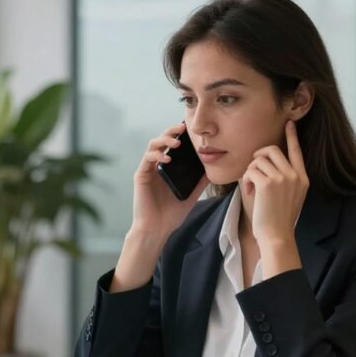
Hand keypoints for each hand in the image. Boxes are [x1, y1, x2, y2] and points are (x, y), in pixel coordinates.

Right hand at [131, 122, 209, 240]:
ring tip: (176, 142)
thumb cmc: (171, 214)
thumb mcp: (192, 194)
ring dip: (164, 140)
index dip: (179, 134)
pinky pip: (147, 159)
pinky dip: (157, 155)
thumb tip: (214, 168)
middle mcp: (157, 165)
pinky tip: (167, 158)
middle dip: (171, 131)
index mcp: (168, 168)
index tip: (191, 128)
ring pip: (152, 145)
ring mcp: (148, 169)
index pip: (173, 145)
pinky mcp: (141, 175)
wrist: (157, 229)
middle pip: (162, 140)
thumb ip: (201, 181)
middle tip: (182, 127)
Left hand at [240, 121, 307, 247]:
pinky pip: (250, 171)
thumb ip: (285, 179)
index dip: (292, 136)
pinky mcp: (268, 183)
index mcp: (303, 178)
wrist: (277, 236)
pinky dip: (246, 180)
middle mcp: (295, 175)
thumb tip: (266, 163)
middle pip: (272, 149)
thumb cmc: (278, 219)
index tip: (289, 123)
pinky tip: (248, 192)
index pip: (297, 151)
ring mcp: (283, 178)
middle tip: (253, 172)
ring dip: (250, 172)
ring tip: (251, 187)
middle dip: (258, 157)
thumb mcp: (290, 196)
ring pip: (258, 160)